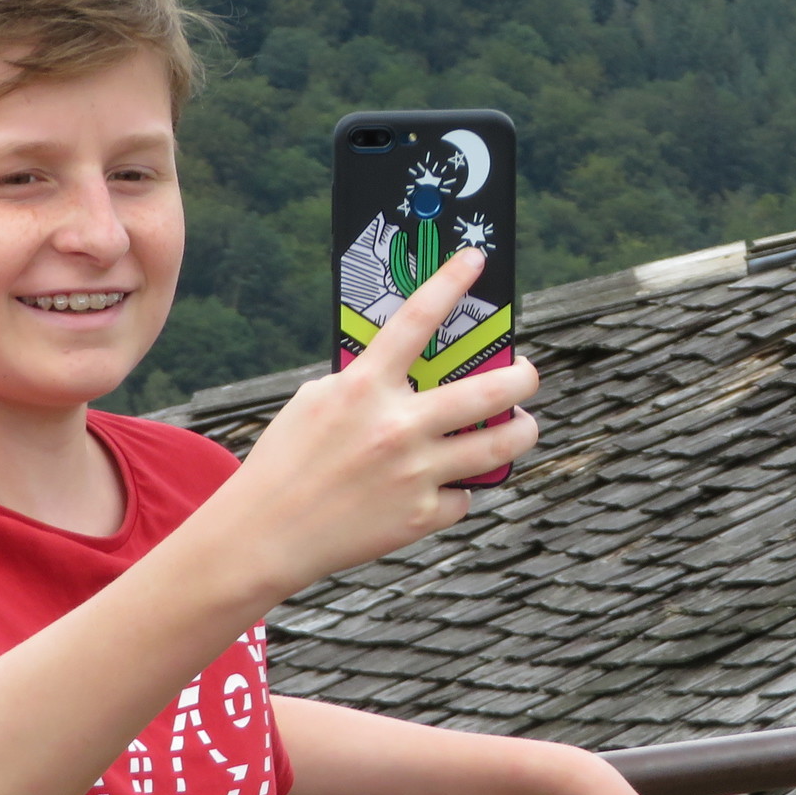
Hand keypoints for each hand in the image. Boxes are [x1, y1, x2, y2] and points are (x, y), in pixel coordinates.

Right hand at [219, 247, 539, 592]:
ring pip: (499, 446)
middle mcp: (396, 426)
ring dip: (522, 431)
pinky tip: (444, 485)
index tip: (475, 259)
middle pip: (488, 390)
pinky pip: (463, 494)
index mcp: (364, 388)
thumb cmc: (287, 461)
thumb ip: (364, 382)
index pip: (416, 320)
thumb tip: (412, 371)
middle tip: (528, 372)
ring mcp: (414, 473)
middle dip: (523, 376)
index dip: (450, 282)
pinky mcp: (420, 515)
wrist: (266, 535)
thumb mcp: (316, 402)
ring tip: (524, 425)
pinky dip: (457, 488)